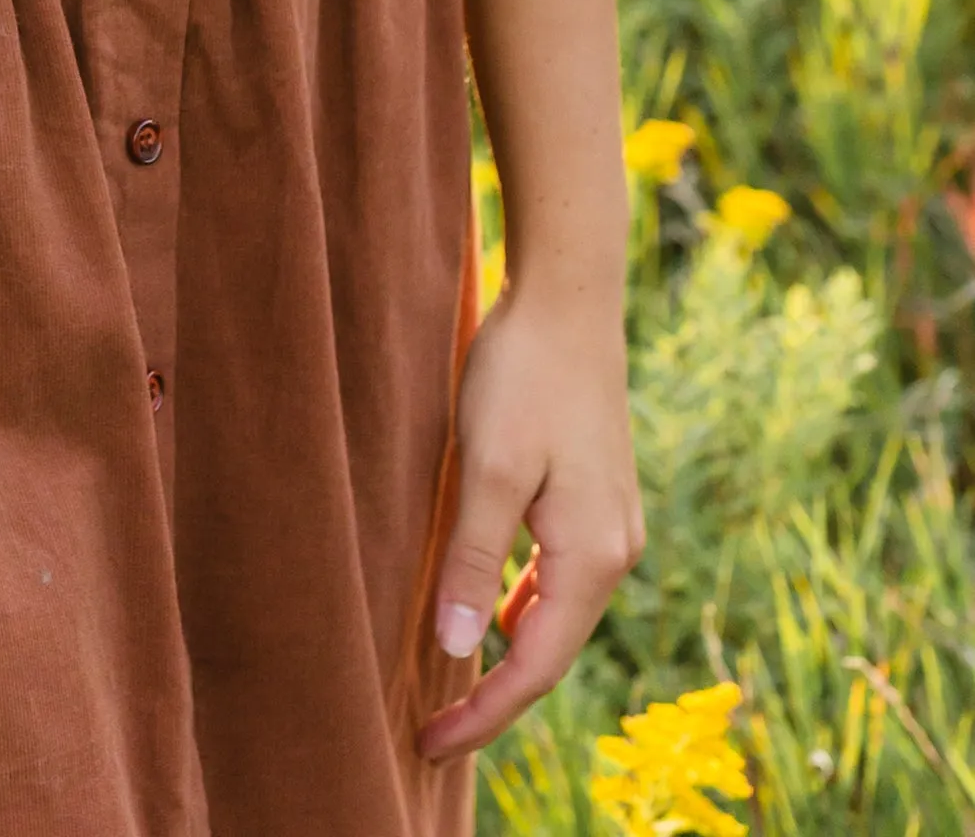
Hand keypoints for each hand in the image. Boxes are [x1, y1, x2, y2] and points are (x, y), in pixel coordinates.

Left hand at [416, 283, 643, 762]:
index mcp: (593, 558)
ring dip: (508, 650)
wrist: (568, 298)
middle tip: (430, 726)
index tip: (428, 745)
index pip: (534, 668)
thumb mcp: (485, 469)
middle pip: (550, 650)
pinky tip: (489, 605)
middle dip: (494, 693)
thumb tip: (455, 649)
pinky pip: (557, 577)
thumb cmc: (523, 377)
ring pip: (555, 614)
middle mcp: (614, 552)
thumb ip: (471, 561)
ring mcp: (610, 524)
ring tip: (450, 680)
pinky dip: (521, 605)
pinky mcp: (595, 498)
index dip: (482, 713)